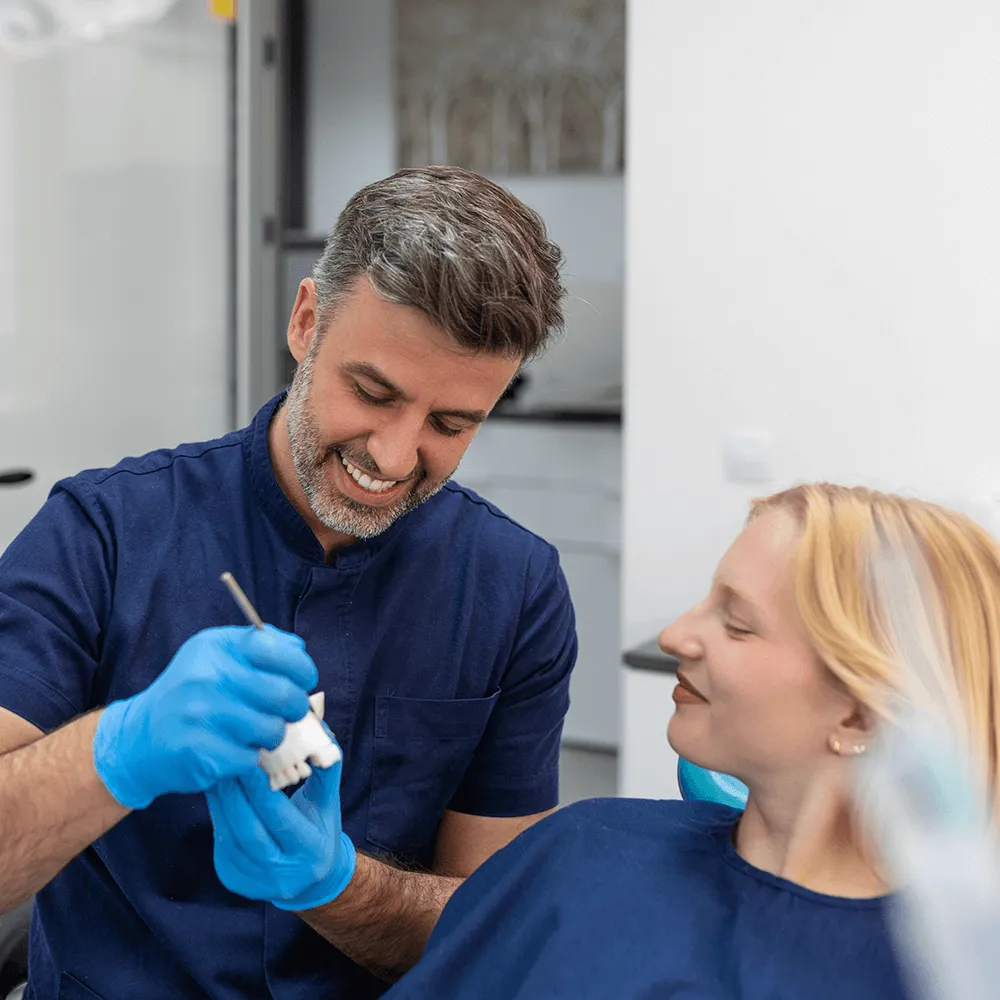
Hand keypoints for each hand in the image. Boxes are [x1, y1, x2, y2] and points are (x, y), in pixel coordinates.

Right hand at [93, 625, 317, 808]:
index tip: (303, 680)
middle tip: (290, 713)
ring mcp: (201, 715)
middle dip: (296, 707)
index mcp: (216, 648)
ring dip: (272, 736)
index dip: (302, 668)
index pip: (279, 651)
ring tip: (256, 732)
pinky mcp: (200, 752)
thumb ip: (260, 646)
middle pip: (283, 694)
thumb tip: (300, 650)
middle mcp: (207, 677)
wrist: (140, 736)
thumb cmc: (191, 693)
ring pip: (272, 730)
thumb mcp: (216, 656)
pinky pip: (251, 758)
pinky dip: (250, 758)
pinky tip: (234, 750)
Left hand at [206, 751, 355, 910]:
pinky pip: (221, 842)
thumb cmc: (320, 828)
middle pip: (249, 830)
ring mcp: (255, 882)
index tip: (249, 762)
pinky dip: (218, 814)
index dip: (262, 791)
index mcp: (311, 851)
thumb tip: (322, 732)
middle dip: (234, 794)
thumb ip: (327, 770)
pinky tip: (216, 792)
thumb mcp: (328, 802)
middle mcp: (283, 875)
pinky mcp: (234, 880)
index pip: (280, 819)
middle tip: (224, 761)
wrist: (311, 877)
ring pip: (230, 837)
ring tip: (216, 772)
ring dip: (220, 803)